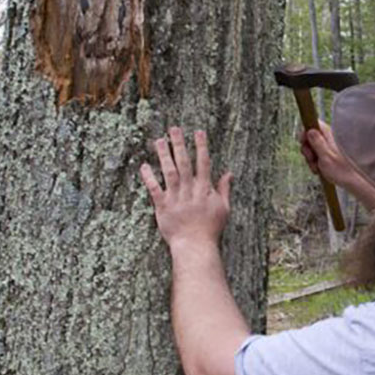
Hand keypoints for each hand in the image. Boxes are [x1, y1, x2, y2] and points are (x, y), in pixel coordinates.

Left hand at [141, 128, 231, 253]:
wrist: (195, 246)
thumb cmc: (210, 229)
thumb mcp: (223, 208)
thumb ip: (224, 189)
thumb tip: (229, 174)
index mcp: (204, 189)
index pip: (203, 163)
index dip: (201, 146)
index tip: (198, 132)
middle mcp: (189, 191)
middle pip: (184, 163)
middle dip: (180, 144)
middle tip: (174, 129)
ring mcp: (175, 198)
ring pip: (169, 172)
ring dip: (164, 155)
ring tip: (159, 140)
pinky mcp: (162, 207)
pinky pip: (154, 189)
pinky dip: (149, 177)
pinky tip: (144, 165)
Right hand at [300, 121, 374, 210]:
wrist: (354, 182)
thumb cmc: (342, 170)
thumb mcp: (325, 156)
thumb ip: (317, 142)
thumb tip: (310, 130)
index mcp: (329, 135)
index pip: (313, 124)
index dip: (306, 133)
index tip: (304, 143)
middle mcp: (330, 138)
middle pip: (311, 138)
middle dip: (308, 150)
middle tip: (312, 159)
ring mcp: (330, 147)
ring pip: (313, 149)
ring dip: (312, 159)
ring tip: (317, 168)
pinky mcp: (330, 155)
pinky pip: (318, 156)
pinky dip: (317, 163)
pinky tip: (320, 171)